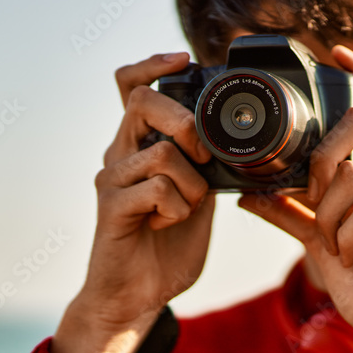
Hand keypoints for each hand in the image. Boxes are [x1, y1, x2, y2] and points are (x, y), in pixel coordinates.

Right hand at [53, 52, 214, 352]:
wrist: (139, 293)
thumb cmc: (168, 242)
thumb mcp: (199, 192)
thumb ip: (208, 162)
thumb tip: (241, 137)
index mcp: (142, 142)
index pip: (133, 85)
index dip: (154, 64)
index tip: (184, 58)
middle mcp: (121, 152)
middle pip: (145, 102)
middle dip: (187, 122)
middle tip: (201, 157)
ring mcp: (113, 177)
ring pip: (163, 152)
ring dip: (192, 184)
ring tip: (186, 207)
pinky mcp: (111, 207)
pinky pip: (156, 188)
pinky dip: (177, 208)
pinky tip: (168, 223)